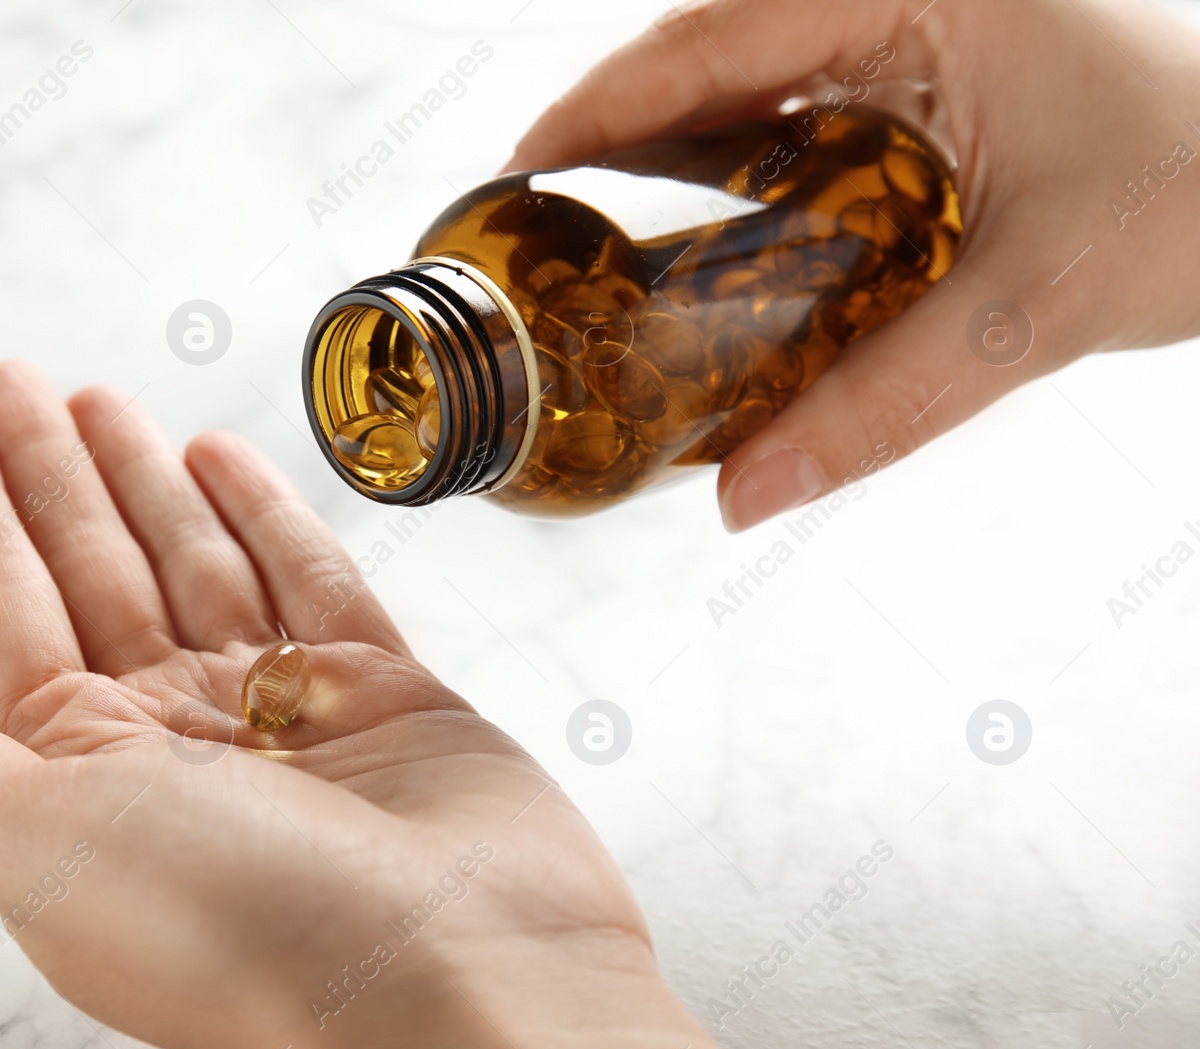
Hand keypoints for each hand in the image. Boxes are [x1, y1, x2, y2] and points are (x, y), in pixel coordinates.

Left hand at [0, 362, 732, 1048]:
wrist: (454, 980)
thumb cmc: (243, 932)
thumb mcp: (49, 849)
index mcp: (83, 775)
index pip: (2, 609)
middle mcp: (178, 742)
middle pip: (92, 571)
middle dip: (47, 475)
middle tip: (12, 379)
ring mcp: (284, 715)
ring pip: (195, 564)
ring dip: (141, 482)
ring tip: (101, 400)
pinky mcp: (388, 697)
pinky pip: (312, 583)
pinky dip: (265, 519)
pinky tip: (221, 461)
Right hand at [507, 0, 1199, 530]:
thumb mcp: (1034, 307)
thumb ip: (882, 406)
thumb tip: (742, 496)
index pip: (716, 30)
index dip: (601, 101)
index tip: (520, 167)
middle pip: (721, 42)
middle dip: (622, 124)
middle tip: (542, 212)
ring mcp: (935, 22)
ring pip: (763, 68)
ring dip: (680, 139)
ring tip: (601, 220)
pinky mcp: (951, 65)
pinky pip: (817, 97)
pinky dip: (752, 155)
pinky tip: (716, 221)